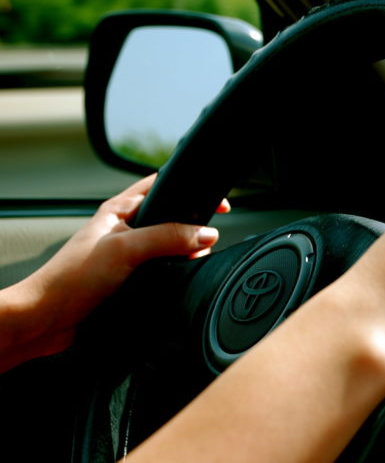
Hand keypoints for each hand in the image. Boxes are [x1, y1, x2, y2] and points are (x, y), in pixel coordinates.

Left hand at [0, 174, 228, 370]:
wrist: (47, 319)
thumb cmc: (72, 278)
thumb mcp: (126, 248)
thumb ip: (168, 237)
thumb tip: (207, 233)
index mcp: (119, 210)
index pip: (162, 185)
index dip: (190, 189)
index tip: (218, 204)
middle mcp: (124, 229)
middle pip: (171, 218)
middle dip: (193, 228)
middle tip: (205, 243)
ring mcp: (126, 255)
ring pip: (168, 247)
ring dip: (184, 255)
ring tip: (191, 264)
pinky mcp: (128, 279)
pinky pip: (162, 270)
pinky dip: (175, 274)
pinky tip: (179, 281)